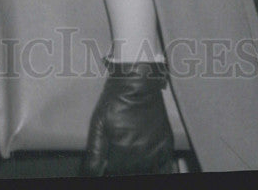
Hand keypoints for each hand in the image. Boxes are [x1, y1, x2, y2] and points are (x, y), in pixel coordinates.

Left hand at [81, 61, 177, 175]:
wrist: (139, 82)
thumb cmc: (116, 99)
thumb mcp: (99, 123)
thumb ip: (95, 152)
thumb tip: (90, 173)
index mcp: (122, 151)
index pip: (114, 173)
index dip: (109, 170)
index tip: (107, 164)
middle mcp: (141, 155)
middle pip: (130, 174)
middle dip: (123, 170)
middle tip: (119, 159)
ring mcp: (155, 151)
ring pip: (146, 172)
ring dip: (138, 171)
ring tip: (131, 162)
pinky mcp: (166, 145)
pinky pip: (166, 168)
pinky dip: (158, 170)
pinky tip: (150, 168)